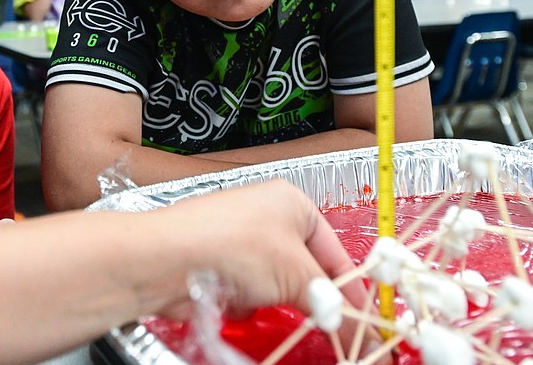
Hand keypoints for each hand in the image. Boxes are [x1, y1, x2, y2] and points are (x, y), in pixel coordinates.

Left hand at [155, 180, 367, 316]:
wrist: (166, 259)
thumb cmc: (229, 245)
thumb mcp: (297, 278)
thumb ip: (333, 306)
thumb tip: (360, 329)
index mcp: (293, 203)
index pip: (338, 251)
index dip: (352, 289)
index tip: (366, 321)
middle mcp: (267, 218)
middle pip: (307, 271)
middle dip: (310, 298)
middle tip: (326, 324)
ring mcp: (241, 242)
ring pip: (277, 287)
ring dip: (274, 301)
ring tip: (262, 301)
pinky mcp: (220, 267)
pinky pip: (250, 294)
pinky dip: (247, 304)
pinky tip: (237, 303)